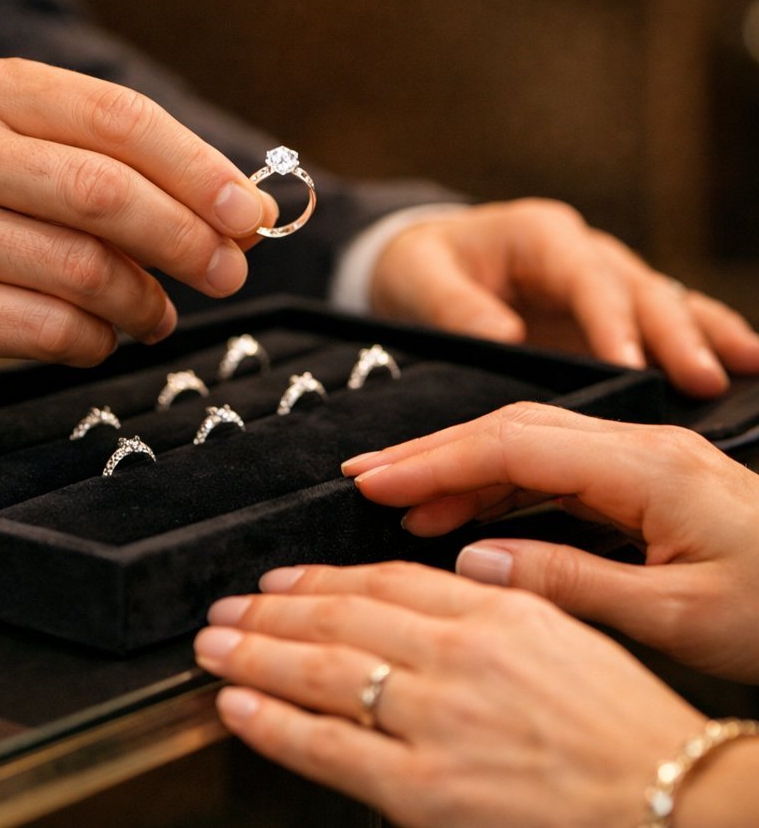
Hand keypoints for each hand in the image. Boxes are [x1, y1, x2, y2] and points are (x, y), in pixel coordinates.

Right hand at [0, 58, 272, 392]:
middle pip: (106, 193)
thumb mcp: (29, 157)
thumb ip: (126, 173)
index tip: (249, 212)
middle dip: (187, 239)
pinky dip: (98, 340)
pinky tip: (102, 335)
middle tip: (230, 271)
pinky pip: (53, 330)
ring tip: (157, 313)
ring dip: (145, 302)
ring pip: (85, 270)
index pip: (119, 118)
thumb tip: (241, 214)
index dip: (199, 169)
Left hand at [195, 562, 701, 827]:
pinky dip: (274, 721)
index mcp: (495, 609)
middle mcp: (458, 654)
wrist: (673, 802)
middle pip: (340, 615)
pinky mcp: (424, 788)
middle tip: (225, 605)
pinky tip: (236, 703)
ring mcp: (436, 718)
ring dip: (255, 652)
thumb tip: (436, 584)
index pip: (383, 579)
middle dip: (271, 609)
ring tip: (214, 643)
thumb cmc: (626, 726)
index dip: (320, 577)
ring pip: (321, 669)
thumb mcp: (563, 635)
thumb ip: (492, 604)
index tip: (281, 578)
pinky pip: (329, 744)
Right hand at [343, 403, 758, 680]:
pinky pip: (554, 469)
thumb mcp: (676, 616)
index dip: (436, 459)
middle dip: (434, 451)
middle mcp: (640, 447)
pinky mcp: (644, 480)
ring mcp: (642, 459)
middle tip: (368, 477)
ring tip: (406, 504)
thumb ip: (569, 580)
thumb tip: (475, 560)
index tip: (375, 480)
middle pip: (511, 429)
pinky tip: (467, 512)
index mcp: (647, 468)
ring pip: (528, 445)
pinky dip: (500, 486)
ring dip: (461, 469)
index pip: (514, 445)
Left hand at [369, 199, 758, 396]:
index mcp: (539, 236)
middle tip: (705, 380)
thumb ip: (454, 306)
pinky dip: (696, 338)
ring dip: (703, 333)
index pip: (585, 278)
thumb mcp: (418, 279)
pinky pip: (656, 321)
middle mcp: (579, 253)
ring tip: (749, 366)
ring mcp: (598, 281)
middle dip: (674, 333)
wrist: (421, 258)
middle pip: (638, 288)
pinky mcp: (603, 311)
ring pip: (662, 300)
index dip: (610, 321)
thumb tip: (504, 336)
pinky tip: (739, 362)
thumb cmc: (416, 265)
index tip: (630, 364)